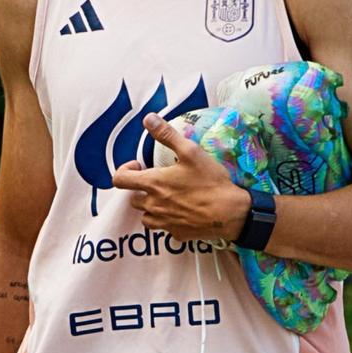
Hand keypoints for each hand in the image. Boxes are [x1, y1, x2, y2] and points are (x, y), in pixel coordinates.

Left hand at [111, 112, 250, 241]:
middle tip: (157, 180)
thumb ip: (167, 134)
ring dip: (150, 206)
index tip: (139, 166)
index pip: (120, 180)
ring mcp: (165, 222)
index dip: (124, 170)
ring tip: (166, 196)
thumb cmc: (211, 182)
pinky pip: (164, 227)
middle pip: (132, 199)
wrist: (231, 214)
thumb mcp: (190, 152)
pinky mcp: (177, 234)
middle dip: (140, 188)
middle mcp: (153, 206)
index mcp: (153, 184)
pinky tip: (181, 211)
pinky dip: (167, 220)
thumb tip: (148, 118)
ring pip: (146, 216)